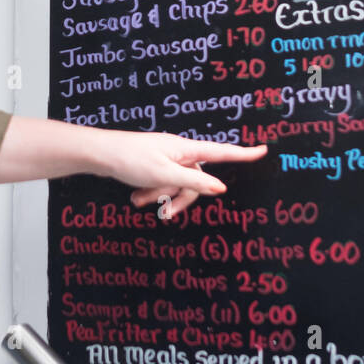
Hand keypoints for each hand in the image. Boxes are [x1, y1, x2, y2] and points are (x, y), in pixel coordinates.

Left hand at [89, 131, 266, 216]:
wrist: (100, 153)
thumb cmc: (132, 159)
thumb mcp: (165, 175)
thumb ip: (193, 182)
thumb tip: (220, 188)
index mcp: (186, 150)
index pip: (222, 152)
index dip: (243, 153)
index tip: (263, 150)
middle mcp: (179, 152)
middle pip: (196, 180)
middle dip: (180, 197)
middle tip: (164, 213)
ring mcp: (166, 158)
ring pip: (176, 183)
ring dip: (161, 196)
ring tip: (140, 201)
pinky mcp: (153, 164)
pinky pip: (162, 182)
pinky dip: (152, 192)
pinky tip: (136, 198)